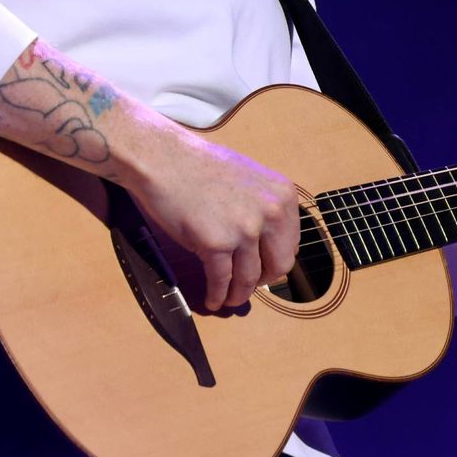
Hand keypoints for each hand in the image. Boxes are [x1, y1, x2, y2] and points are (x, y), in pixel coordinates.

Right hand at [128, 115, 300, 312]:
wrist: (164, 159)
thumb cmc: (200, 166)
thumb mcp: (249, 179)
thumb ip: (264, 208)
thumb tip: (268, 245)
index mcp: (282, 196)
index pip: (292, 244)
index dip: (274, 259)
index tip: (262, 267)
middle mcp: (270, 213)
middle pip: (279, 266)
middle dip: (262, 280)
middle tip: (248, 284)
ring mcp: (244, 229)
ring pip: (248, 280)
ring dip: (237, 295)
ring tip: (228, 298)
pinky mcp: (216, 244)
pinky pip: (221, 282)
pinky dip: (217, 295)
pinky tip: (212, 298)